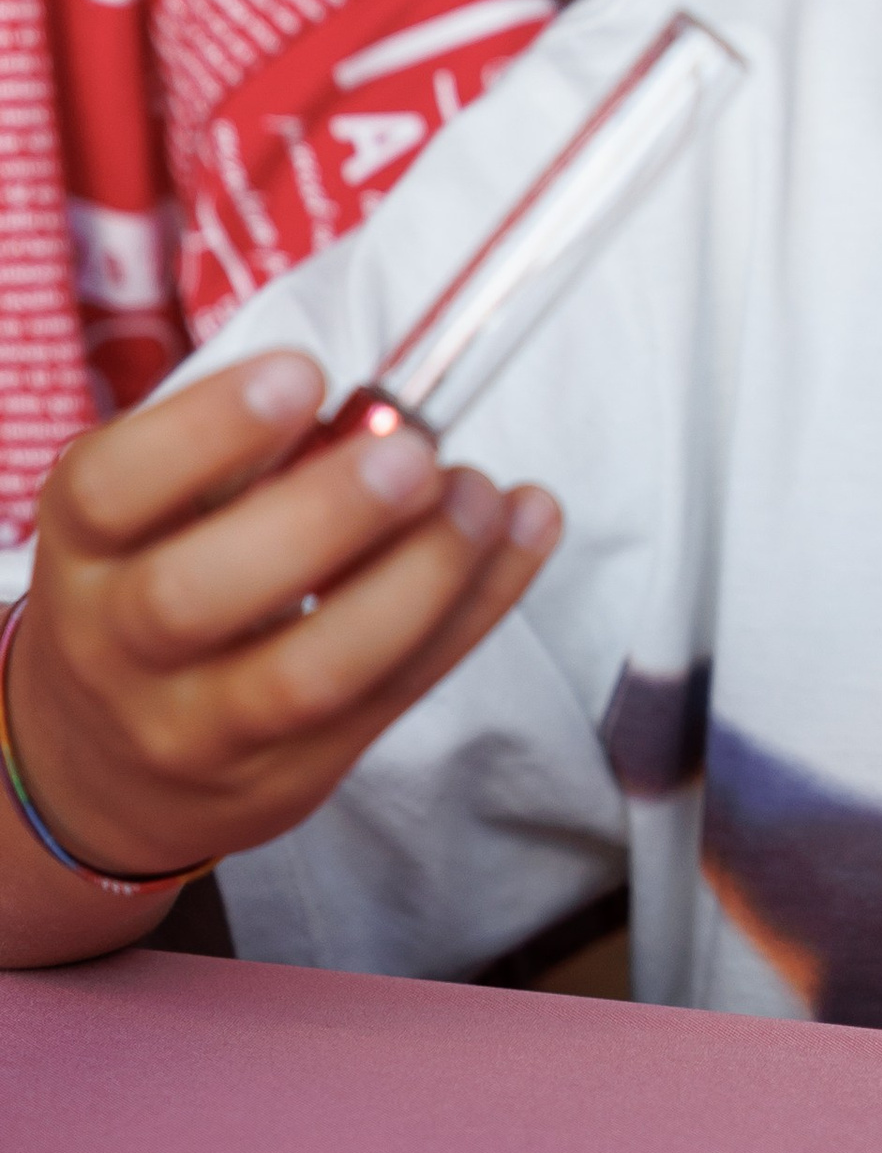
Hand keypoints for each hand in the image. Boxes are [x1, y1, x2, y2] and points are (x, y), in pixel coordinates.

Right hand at [0, 350, 554, 960]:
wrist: (107, 771)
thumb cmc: (148, 587)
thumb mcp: (150, 513)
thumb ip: (238, 459)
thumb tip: (373, 410)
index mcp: (84, 551)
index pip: (112, 490)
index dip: (207, 429)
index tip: (306, 376)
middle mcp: (119, 648)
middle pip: (196, 596)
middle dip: (325, 514)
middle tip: (416, 455)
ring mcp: (201, 729)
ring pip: (311, 674)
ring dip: (422, 575)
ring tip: (480, 495)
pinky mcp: (291, 776)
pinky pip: (395, 694)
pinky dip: (475, 609)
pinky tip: (525, 530)